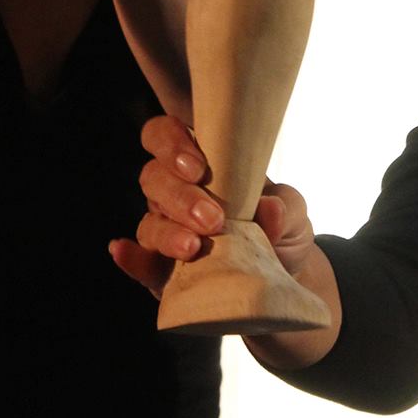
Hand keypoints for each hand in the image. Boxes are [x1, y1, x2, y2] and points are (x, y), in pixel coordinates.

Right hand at [109, 115, 312, 297]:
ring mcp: (166, 232)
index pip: (164, 135)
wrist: (282, 282)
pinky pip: (139, 262)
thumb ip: (286, 208)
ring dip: (167, 231)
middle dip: (180, 196)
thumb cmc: (279, 230)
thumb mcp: (294, 215)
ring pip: (148, 221)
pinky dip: (130, 258)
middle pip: (154, 178)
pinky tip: (123, 252)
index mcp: (200, 165)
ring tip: (193, 247)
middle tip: (212, 219)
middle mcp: (174, 193)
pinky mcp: (162, 272)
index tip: (199, 167)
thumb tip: (269, 209)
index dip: (171, 144)